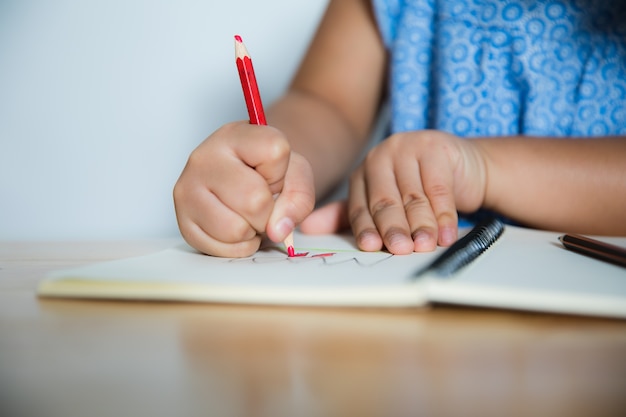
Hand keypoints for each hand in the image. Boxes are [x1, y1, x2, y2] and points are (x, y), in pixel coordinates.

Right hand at [174, 121, 314, 256]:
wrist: (242, 181)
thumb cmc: (267, 173)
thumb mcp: (295, 173)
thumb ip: (299, 198)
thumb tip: (277, 230)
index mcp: (234, 135)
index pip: (274, 151)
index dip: (280, 171)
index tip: (270, 173)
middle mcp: (203, 158)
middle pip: (254, 200)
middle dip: (268, 211)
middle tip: (261, 202)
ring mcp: (187, 191)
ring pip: (234, 229)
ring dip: (252, 231)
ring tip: (247, 215)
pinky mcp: (183, 222)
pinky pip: (221, 248)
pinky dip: (238, 246)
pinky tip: (236, 227)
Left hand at [301, 130, 486, 253]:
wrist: (463, 166)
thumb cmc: (421, 188)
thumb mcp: (384, 202)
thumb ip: (350, 216)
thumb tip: (308, 228)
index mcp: (363, 172)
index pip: (360, 205)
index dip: (366, 228)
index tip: (373, 248)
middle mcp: (381, 156)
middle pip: (385, 200)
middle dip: (393, 228)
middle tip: (401, 250)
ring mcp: (408, 147)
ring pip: (413, 196)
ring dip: (421, 225)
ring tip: (426, 245)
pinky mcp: (435, 147)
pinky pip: (438, 188)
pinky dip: (444, 214)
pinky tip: (447, 233)